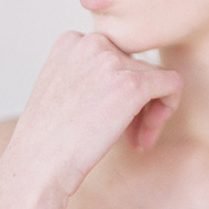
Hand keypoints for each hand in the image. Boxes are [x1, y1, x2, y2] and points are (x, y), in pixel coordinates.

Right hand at [2, 31, 181, 197]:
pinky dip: (168, 109)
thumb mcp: (60, 89)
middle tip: (129, 136)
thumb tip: (127, 74)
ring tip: (135, 141)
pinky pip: (172, 84)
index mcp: (71, 41)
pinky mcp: (132, 82)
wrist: (37, 168)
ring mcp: (111, 60)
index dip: (118, 89)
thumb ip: (88, 72)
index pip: (116, 57)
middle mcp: (91, 41)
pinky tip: (147, 137)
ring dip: (150, 112)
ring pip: (155, 77)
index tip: (109, 119)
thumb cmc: (47, 141)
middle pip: (136, 66)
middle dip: (137, 102)